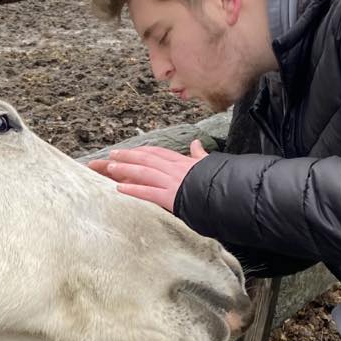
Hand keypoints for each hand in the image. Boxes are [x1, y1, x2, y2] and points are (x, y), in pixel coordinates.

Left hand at [88, 139, 208, 212]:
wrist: (230, 193)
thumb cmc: (220, 181)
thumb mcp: (209, 163)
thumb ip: (200, 154)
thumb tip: (197, 143)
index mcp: (183, 162)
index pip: (158, 153)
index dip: (142, 151)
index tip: (130, 151)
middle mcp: (175, 169)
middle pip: (146, 158)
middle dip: (127, 156)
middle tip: (111, 155)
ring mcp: (172, 182)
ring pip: (144, 171)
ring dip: (125, 168)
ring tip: (110, 166)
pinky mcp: (171, 196)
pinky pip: (148, 192)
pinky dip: (133, 189)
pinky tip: (120, 188)